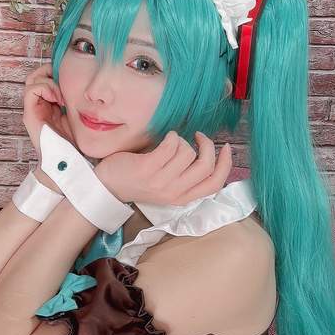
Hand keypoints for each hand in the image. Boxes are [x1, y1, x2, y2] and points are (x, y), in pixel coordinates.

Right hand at [23, 60, 76, 159]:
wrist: (66, 161)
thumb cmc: (72, 142)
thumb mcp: (76, 114)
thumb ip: (74, 99)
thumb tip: (85, 85)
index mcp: (48, 104)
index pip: (45, 77)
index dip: (56, 72)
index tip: (71, 78)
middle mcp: (38, 105)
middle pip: (36, 75)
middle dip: (51, 72)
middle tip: (65, 81)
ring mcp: (32, 110)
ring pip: (32, 80)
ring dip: (49, 82)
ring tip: (62, 95)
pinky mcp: (30, 115)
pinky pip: (32, 90)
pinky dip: (46, 89)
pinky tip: (58, 100)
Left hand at [95, 130, 232, 208]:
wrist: (108, 185)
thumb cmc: (139, 180)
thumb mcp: (168, 185)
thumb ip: (186, 175)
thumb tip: (209, 153)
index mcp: (182, 197)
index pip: (215, 184)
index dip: (226, 164)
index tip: (226, 148)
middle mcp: (174, 192)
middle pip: (205, 166)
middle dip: (206, 145)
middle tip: (198, 136)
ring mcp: (160, 181)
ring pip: (188, 153)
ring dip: (182, 141)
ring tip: (171, 142)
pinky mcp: (148, 168)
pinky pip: (170, 145)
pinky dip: (171, 136)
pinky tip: (165, 137)